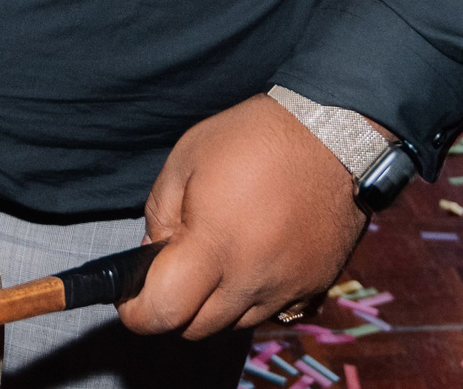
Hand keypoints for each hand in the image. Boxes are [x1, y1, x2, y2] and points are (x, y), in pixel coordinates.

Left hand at [119, 96, 372, 339]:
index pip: (164, 312)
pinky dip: (253, 294)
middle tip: (176, 267)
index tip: (130, 297)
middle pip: (197, 328)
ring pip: (235, 323)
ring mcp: (288, 287)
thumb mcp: (185, 160)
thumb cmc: (251, 139)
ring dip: (216, 303)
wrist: (332, 134)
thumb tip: (154, 255)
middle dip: (175, 307)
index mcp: (215, 246)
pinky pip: (271, 310)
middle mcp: (253, 278)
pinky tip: (253, 256)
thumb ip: (160, 215)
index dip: (137, 311)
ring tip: (220, 256)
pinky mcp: (314, 286)